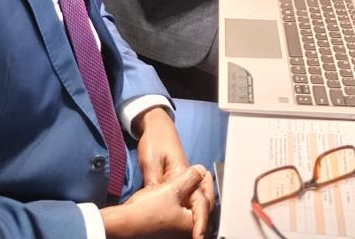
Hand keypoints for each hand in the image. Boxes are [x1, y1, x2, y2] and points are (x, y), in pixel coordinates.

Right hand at [101, 165, 212, 238]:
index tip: (206, 172)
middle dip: (201, 190)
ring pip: (189, 209)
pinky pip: (180, 213)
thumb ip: (190, 178)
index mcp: (190, 223)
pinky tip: (178, 192)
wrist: (126, 222)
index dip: (208, 184)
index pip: (207, 202)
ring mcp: (175, 231)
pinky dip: (183, 201)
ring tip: (191, 181)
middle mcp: (185, 230)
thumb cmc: (147, 209)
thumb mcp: (172, 189)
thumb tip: (201, 171)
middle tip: (202, 176)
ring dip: (192, 195)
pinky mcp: (166, 228)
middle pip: (200, 208)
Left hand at [136, 107, 213, 237]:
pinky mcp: (178, 180)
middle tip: (199, 236)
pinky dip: (189, 211)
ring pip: (197, 203)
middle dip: (202, 222)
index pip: (200, 201)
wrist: (157, 126)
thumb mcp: (150, 162)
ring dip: (197, 217)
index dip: (201, 221)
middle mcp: (188, 179)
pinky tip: (184, 220)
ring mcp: (184, 180)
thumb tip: (156, 202)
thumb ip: (155, 183)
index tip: (199, 235)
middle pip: (204, 204)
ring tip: (195, 233)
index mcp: (184, 175)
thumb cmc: (155, 141)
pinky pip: (188, 199)